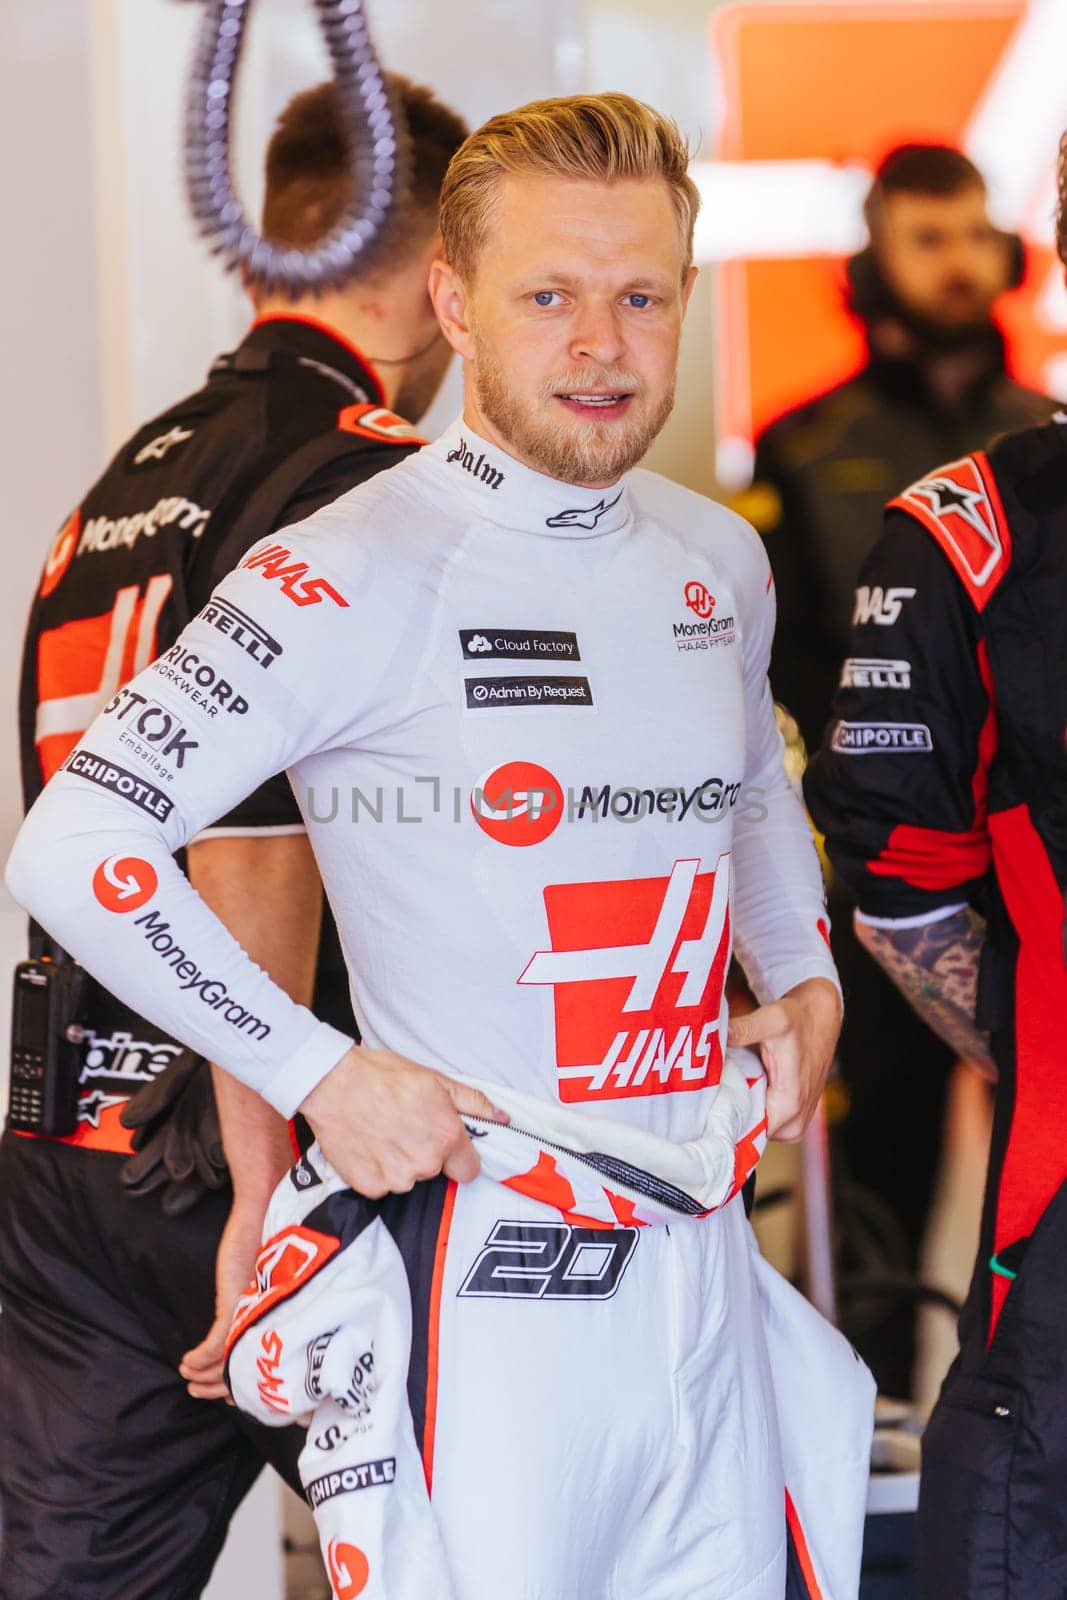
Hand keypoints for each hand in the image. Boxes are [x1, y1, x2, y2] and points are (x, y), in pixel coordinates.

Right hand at [179, 1199, 266, 1399]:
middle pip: (243, 1365)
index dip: (240, 1379)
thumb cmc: (266, 1233)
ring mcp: (251, 1312)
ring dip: (205, 1376)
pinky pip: (216, 1343)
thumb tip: (247, 1314)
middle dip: (219, 1386)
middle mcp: (266, 1317)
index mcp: (273, 1313)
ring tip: (190, 1384)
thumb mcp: (260, 1273)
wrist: (262, 1206)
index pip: (258, 1358)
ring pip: (228, 1360)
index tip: (226, 1392)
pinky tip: (187, 1363)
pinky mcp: (236, 1302)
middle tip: (200, 1393)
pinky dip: (200, 1358)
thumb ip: (255, 1296)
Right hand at [299, 1045, 508, 1197]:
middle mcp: (425, 1162)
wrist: (332, 1082)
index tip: (444, 1143)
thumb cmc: (382, 1075)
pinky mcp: (369, 1186)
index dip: (458, 1156)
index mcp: (447, 1137)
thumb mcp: (435, 1079)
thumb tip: (503, 1117)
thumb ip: (473, 1102)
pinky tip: (367, 1144)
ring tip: (382, 1131)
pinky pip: (381, 1185)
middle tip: (404, 1125)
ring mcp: (395, 1178)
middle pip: (435, 1171)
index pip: (469, 1170)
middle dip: (424, 1153)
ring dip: (398, 1162)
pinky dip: (375, 1170)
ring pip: (407, 1179)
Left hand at [727, 976, 841, 1141]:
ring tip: (732, 1080)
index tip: (706, 1098)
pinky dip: (751, 1105)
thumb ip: (745, 1029)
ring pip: (755, 1128)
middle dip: (729, 1110)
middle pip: (748, 1131)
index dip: (723, 1115)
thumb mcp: (772, 1019)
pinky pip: (764, 1122)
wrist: (820, 1017)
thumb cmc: (798, 1019)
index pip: (745, 1132)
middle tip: (715, 1085)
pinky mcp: (794, 1119)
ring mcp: (796, 1125)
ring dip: (740, 1108)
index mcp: (789, 1106)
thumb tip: (718, 1033)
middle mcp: (795, 1124)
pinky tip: (745, 1084)